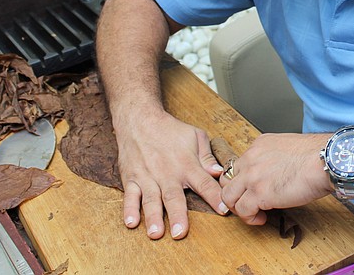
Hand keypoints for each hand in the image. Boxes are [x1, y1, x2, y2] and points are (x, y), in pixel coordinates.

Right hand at [115, 110, 227, 238]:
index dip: (214, 197)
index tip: (224, 210)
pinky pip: (129, 196)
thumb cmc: (170, 129)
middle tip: (180, 233)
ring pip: (151, 199)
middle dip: (177, 216)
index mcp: (186, 164)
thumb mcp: (196, 136)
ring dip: (153, 217)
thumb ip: (207, 157)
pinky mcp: (131, 178)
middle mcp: (167, 173)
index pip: (204, 183)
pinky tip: (131, 222)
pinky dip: (129, 209)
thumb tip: (219, 173)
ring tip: (156, 233)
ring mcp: (147, 177)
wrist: (140, 120)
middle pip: (174, 197)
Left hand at [219, 133, 330, 224]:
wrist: (325, 160)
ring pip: (228, 196)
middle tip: (248, 203)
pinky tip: (261, 218)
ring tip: (253, 213)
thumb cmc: (317, 155)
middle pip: (228, 179)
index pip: (239, 164)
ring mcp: (252, 175)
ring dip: (238, 208)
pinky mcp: (258, 193)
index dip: (244, 181)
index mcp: (259, 145)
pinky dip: (249, 218)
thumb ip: (275, 158)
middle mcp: (251, 157)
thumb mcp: (289, 148)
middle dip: (236, 194)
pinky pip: (242, 210)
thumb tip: (276, 174)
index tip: (252, 190)